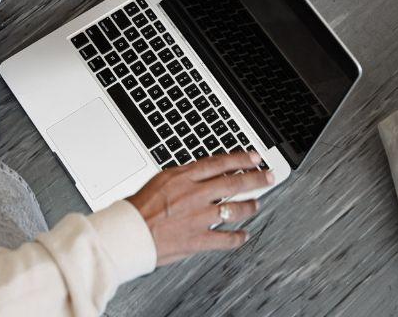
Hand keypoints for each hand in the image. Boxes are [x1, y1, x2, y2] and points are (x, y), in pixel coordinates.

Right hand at [126, 151, 272, 265]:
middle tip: (269, 176)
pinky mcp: (198, 239)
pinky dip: (238, 238)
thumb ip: (184, 176)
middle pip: (234, 183)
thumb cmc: (138, 208)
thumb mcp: (161, 180)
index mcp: (184, 178)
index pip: (220, 163)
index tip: (254, 158)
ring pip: (235, 209)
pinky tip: (244, 236)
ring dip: (250, 206)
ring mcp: (199, 218)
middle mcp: (195, 195)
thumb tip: (204, 171)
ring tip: (257, 204)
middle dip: (256, 179)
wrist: (128, 233)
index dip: (241, 159)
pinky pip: (225, 239)